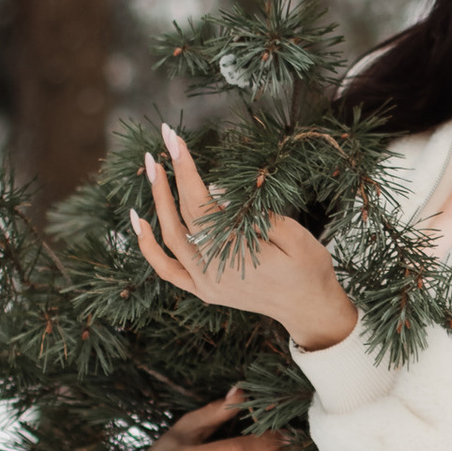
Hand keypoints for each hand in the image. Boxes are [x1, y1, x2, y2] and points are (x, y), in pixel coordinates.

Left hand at [132, 122, 359, 349]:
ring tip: (152, 169)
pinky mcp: (203, 290)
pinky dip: (149, 246)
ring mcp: (204, 284)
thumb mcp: (295, 236)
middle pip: (180, 216)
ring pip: (169, 238)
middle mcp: (212, 271)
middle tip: (163, 140)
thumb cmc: (309, 270)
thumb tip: (218, 191)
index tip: (175, 140)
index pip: (200, 203)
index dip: (185, 169)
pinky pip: (167, 269)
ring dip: (157, 202)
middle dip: (169, 177)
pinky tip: (140, 221)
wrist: (311, 310)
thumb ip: (257, 214)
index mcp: (235, 255)